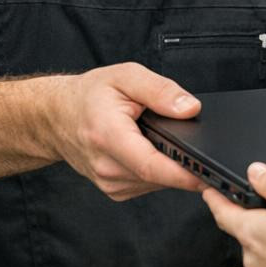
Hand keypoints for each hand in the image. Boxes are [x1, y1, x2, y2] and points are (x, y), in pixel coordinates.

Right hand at [49, 62, 203, 199]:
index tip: (209, 174)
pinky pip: (148, 185)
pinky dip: (158, 171)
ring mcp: (109, 182)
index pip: (151, 164)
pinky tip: (151, 151)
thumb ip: (160, 90)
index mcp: (108, 136)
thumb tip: (190, 108)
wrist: (57, 116)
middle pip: (159, 176)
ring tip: (162, 140)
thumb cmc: (90, 95)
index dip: (183, 172)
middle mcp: (106, 166)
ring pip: (156, 183)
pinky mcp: (115, 190)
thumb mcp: (126, 76)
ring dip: (170, 167)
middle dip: (184, 164)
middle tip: (197, 145)